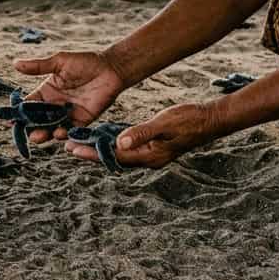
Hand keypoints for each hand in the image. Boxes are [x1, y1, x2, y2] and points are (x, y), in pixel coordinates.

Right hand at [13, 51, 125, 143]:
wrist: (110, 69)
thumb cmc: (84, 62)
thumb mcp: (59, 62)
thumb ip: (38, 66)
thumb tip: (15, 63)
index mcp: (46, 92)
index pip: (29, 105)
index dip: (19, 112)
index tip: (10, 120)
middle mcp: (54, 105)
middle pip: (38, 121)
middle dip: (31, 128)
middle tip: (27, 133)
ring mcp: (68, 114)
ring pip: (52, 128)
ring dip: (45, 134)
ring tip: (41, 136)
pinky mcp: (82, 121)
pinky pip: (71, 131)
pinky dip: (64, 134)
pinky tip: (60, 134)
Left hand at [67, 102, 223, 168]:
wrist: (210, 120)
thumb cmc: (189, 120)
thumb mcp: (164, 124)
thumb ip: (143, 133)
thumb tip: (120, 143)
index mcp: (150, 157)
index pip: (114, 157)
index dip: (93, 153)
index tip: (72, 149)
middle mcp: (149, 159)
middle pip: (114, 159)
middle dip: (92, 153)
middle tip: (68, 146)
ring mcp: (152, 154)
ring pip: (120, 154)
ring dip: (101, 149)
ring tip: (80, 142)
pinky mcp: (154, 147)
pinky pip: (129, 148)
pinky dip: (114, 143)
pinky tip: (104, 136)